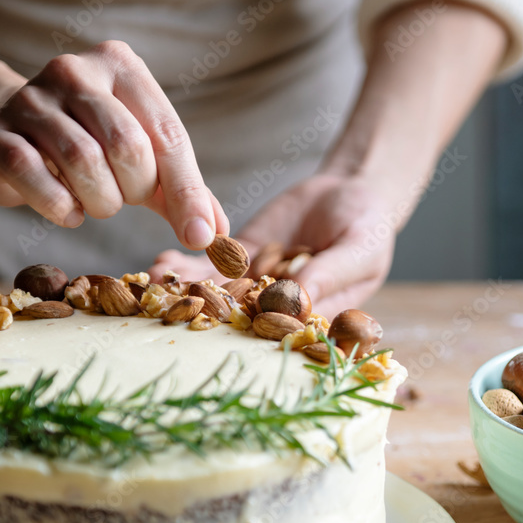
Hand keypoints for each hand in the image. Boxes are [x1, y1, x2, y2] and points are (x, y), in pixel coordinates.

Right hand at [0, 41, 227, 247]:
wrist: (9, 132)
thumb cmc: (91, 146)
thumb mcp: (142, 160)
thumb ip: (181, 190)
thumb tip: (218, 234)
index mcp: (122, 67)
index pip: (167, 134)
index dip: (188, 192)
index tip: (202, 236)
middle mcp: (75, 71)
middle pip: (128, 147)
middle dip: (135, 190)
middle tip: (123, 196)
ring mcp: (32, 99)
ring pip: (84, 163)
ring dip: (100, 201)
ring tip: (96, 200)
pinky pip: (37, 177)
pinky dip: (62, 208)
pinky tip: (69, 210)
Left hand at [151, 174, 396, 316]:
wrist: (352, 188)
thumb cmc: (369, 225)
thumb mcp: (358, 249)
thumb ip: (328, 274)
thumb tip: (296, 299)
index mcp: (314, 316)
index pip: (282, 331)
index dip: (251, 334)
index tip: (219, 331)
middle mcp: (281, 306)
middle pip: (242, 318)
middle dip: (206, 315)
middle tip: (169, 313)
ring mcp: (259, 281)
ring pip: (220, 291)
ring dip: (187, 290)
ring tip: (153, 284)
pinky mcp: (243, 256)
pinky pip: (214, 263)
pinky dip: (189, 264)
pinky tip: (163, 261)